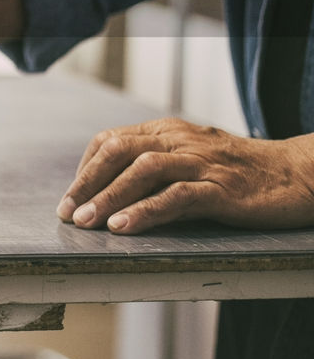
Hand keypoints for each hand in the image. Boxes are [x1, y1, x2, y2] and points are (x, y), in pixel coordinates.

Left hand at [58, 118, 313, 233]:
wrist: (298, 173)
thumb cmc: (239, 170)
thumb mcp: (190, 157)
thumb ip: (155, 165)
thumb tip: (111, 191)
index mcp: (166, 131)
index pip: (110, 141)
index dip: (86, 169)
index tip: (70, 198)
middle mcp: (178, 140)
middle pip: (117, 152)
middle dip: (87, 183)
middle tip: (67, 213)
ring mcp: (200, 162)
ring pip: (142, 171)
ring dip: (108, 197)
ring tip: (87, 222)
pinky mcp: (221, 188)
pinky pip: (176, 196)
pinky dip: (145, 211)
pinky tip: (124, 227)